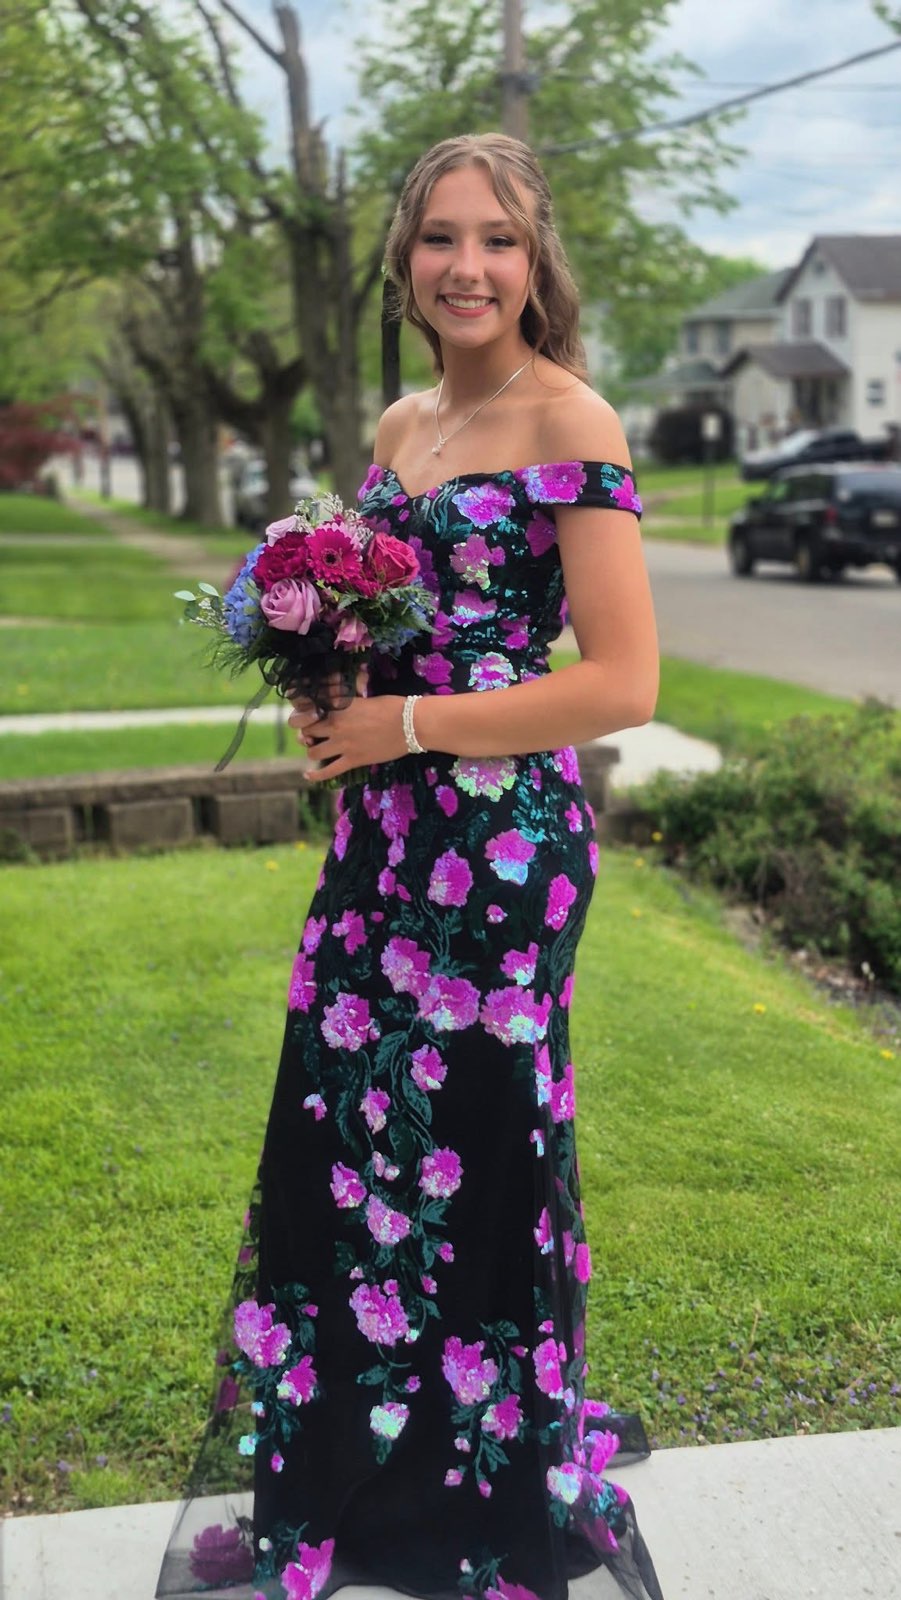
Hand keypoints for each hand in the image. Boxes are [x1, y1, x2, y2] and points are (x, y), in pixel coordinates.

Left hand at [287, 690, 408, 781]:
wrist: (411, 724)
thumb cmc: (393, 707)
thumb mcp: (365, 699)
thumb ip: (348, 704)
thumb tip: (340, 705)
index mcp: (339, 706)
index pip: (312, 710)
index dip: (309, 715)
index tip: (312, 717)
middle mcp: (336, 725)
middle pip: (308, 731)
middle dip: (308, 734)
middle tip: (315, 736)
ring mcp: (343, 744)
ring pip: (313, 752)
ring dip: (312, 751)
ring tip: (317, 750)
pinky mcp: (353, 760)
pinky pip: (328, 771)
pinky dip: (316, 776)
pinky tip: (308, 775)